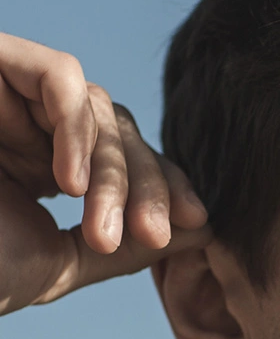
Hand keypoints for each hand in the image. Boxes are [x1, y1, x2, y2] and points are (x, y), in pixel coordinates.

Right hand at [0, 32, 211, 315]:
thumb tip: (200, 230)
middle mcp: (32, 125)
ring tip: (99, 230)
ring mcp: (10, 94)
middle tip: (154, 234)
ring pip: (99, 108)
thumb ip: (123, 247)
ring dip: (114, 174)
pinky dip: (75, 127)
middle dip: (149, 186)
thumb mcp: (58, 264)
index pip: (129, 159)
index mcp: (49, 167)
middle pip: (123, 131)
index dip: (167, 185)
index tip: (197, 223)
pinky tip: (70, 183)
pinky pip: (58, 74)